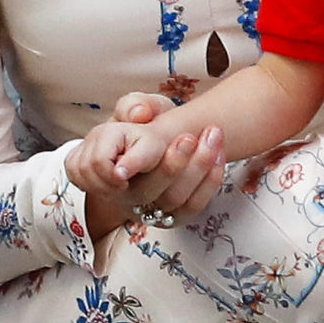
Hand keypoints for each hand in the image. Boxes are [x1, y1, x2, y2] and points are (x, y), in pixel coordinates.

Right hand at [66, 120, 169, 194]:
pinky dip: (86, 183)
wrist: (148, 152)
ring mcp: (85, 142)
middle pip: (84, 169)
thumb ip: (138, 161)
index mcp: (112, 131)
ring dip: (95, 186)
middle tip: (122, 186)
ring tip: (115, 185)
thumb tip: (118, 172)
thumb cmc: (153, 154)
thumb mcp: (154, 156)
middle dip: (103, 184)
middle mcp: (95, 133)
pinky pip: (72, 173)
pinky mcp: (78, 152)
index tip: (127, 183)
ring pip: (75, 172)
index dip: (112, 179)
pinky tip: (104, 183)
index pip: (99, 162)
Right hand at [109, 91, 226, 225]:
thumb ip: (133, 105)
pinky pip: (192, 206)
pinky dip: (210, 182)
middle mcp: (122, 191)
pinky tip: (219, 155)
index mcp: (105, 160)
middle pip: (145, 190)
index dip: (127, 162)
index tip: (145, 157)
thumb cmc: (138, 131)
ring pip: (172, 199)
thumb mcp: (132, 109)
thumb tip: (140, 113)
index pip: (104, 166)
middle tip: (189, 138)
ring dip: (198, 167)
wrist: (149, 155)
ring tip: (213, 135)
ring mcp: (145, 208)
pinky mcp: (170, 217)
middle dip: (172, 164)